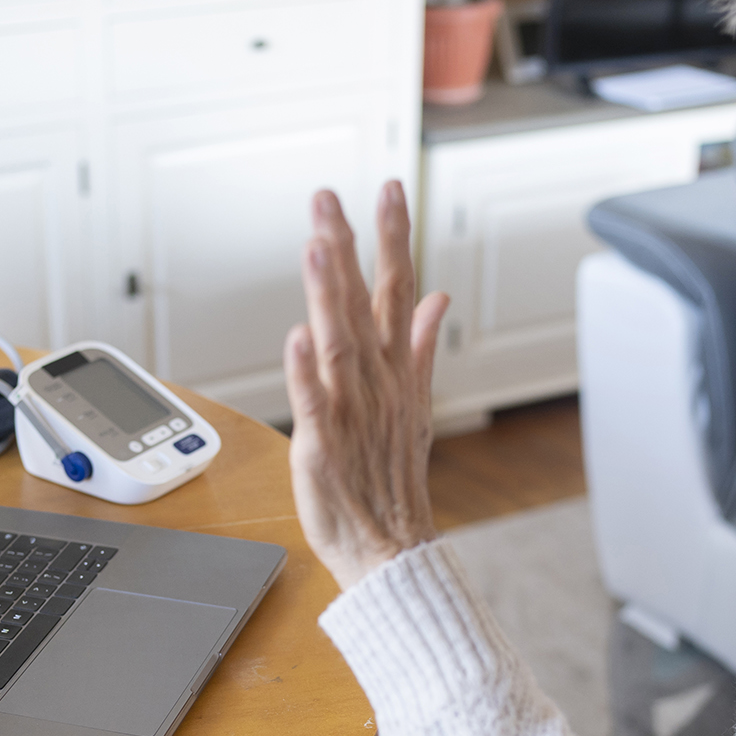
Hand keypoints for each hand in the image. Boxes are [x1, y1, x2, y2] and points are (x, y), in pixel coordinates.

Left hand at [285, 181, 449, 589]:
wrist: (390, 545)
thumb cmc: (391, 477)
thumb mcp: (415, 402)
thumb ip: (419, 344)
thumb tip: (437, 296)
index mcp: (395, 369)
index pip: (398, 289)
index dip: (394, 238)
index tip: (389, 189)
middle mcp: (375, 382)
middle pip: (363, 304)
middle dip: (349, 248)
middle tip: (330, 200)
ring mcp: (351, 411)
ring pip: (338, 341)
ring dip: (329, 294)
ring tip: (319, 247)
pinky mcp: (324, 445)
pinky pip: (314, 403)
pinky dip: (305, 371)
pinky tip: (297, 335)